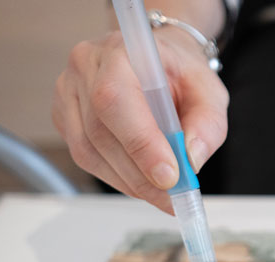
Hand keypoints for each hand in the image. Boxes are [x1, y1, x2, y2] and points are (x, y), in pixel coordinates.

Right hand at [51, 27, 227, 213]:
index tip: (170, 177)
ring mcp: (68, 92)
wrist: (160, 60)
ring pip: (88, 151)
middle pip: (100, 132)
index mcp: (120, 51)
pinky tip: (141, 179)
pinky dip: (116, 176)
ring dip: (128, 181)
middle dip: (140, 174)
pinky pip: (85, 156)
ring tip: (161, 194)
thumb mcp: (210, 91)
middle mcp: (85, 67)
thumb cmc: (181, 72)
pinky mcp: (65, 116)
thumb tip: (191, 161)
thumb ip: (207, 124)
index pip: (116, 100)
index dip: (141, 143)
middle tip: (172, 198)